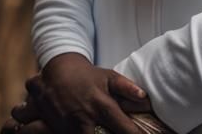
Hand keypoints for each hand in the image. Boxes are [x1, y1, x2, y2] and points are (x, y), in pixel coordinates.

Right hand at [5, 52, 153, 133]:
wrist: (56, 73)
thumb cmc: (88, 76)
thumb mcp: (108, 77)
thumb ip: (127, 87)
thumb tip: (145, 97)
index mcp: (102, 105)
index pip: (122, 125)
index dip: (134, 133)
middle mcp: (87, 119)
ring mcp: (71, 128)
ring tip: (105, 131)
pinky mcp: (61, 133)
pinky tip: (92, 132)